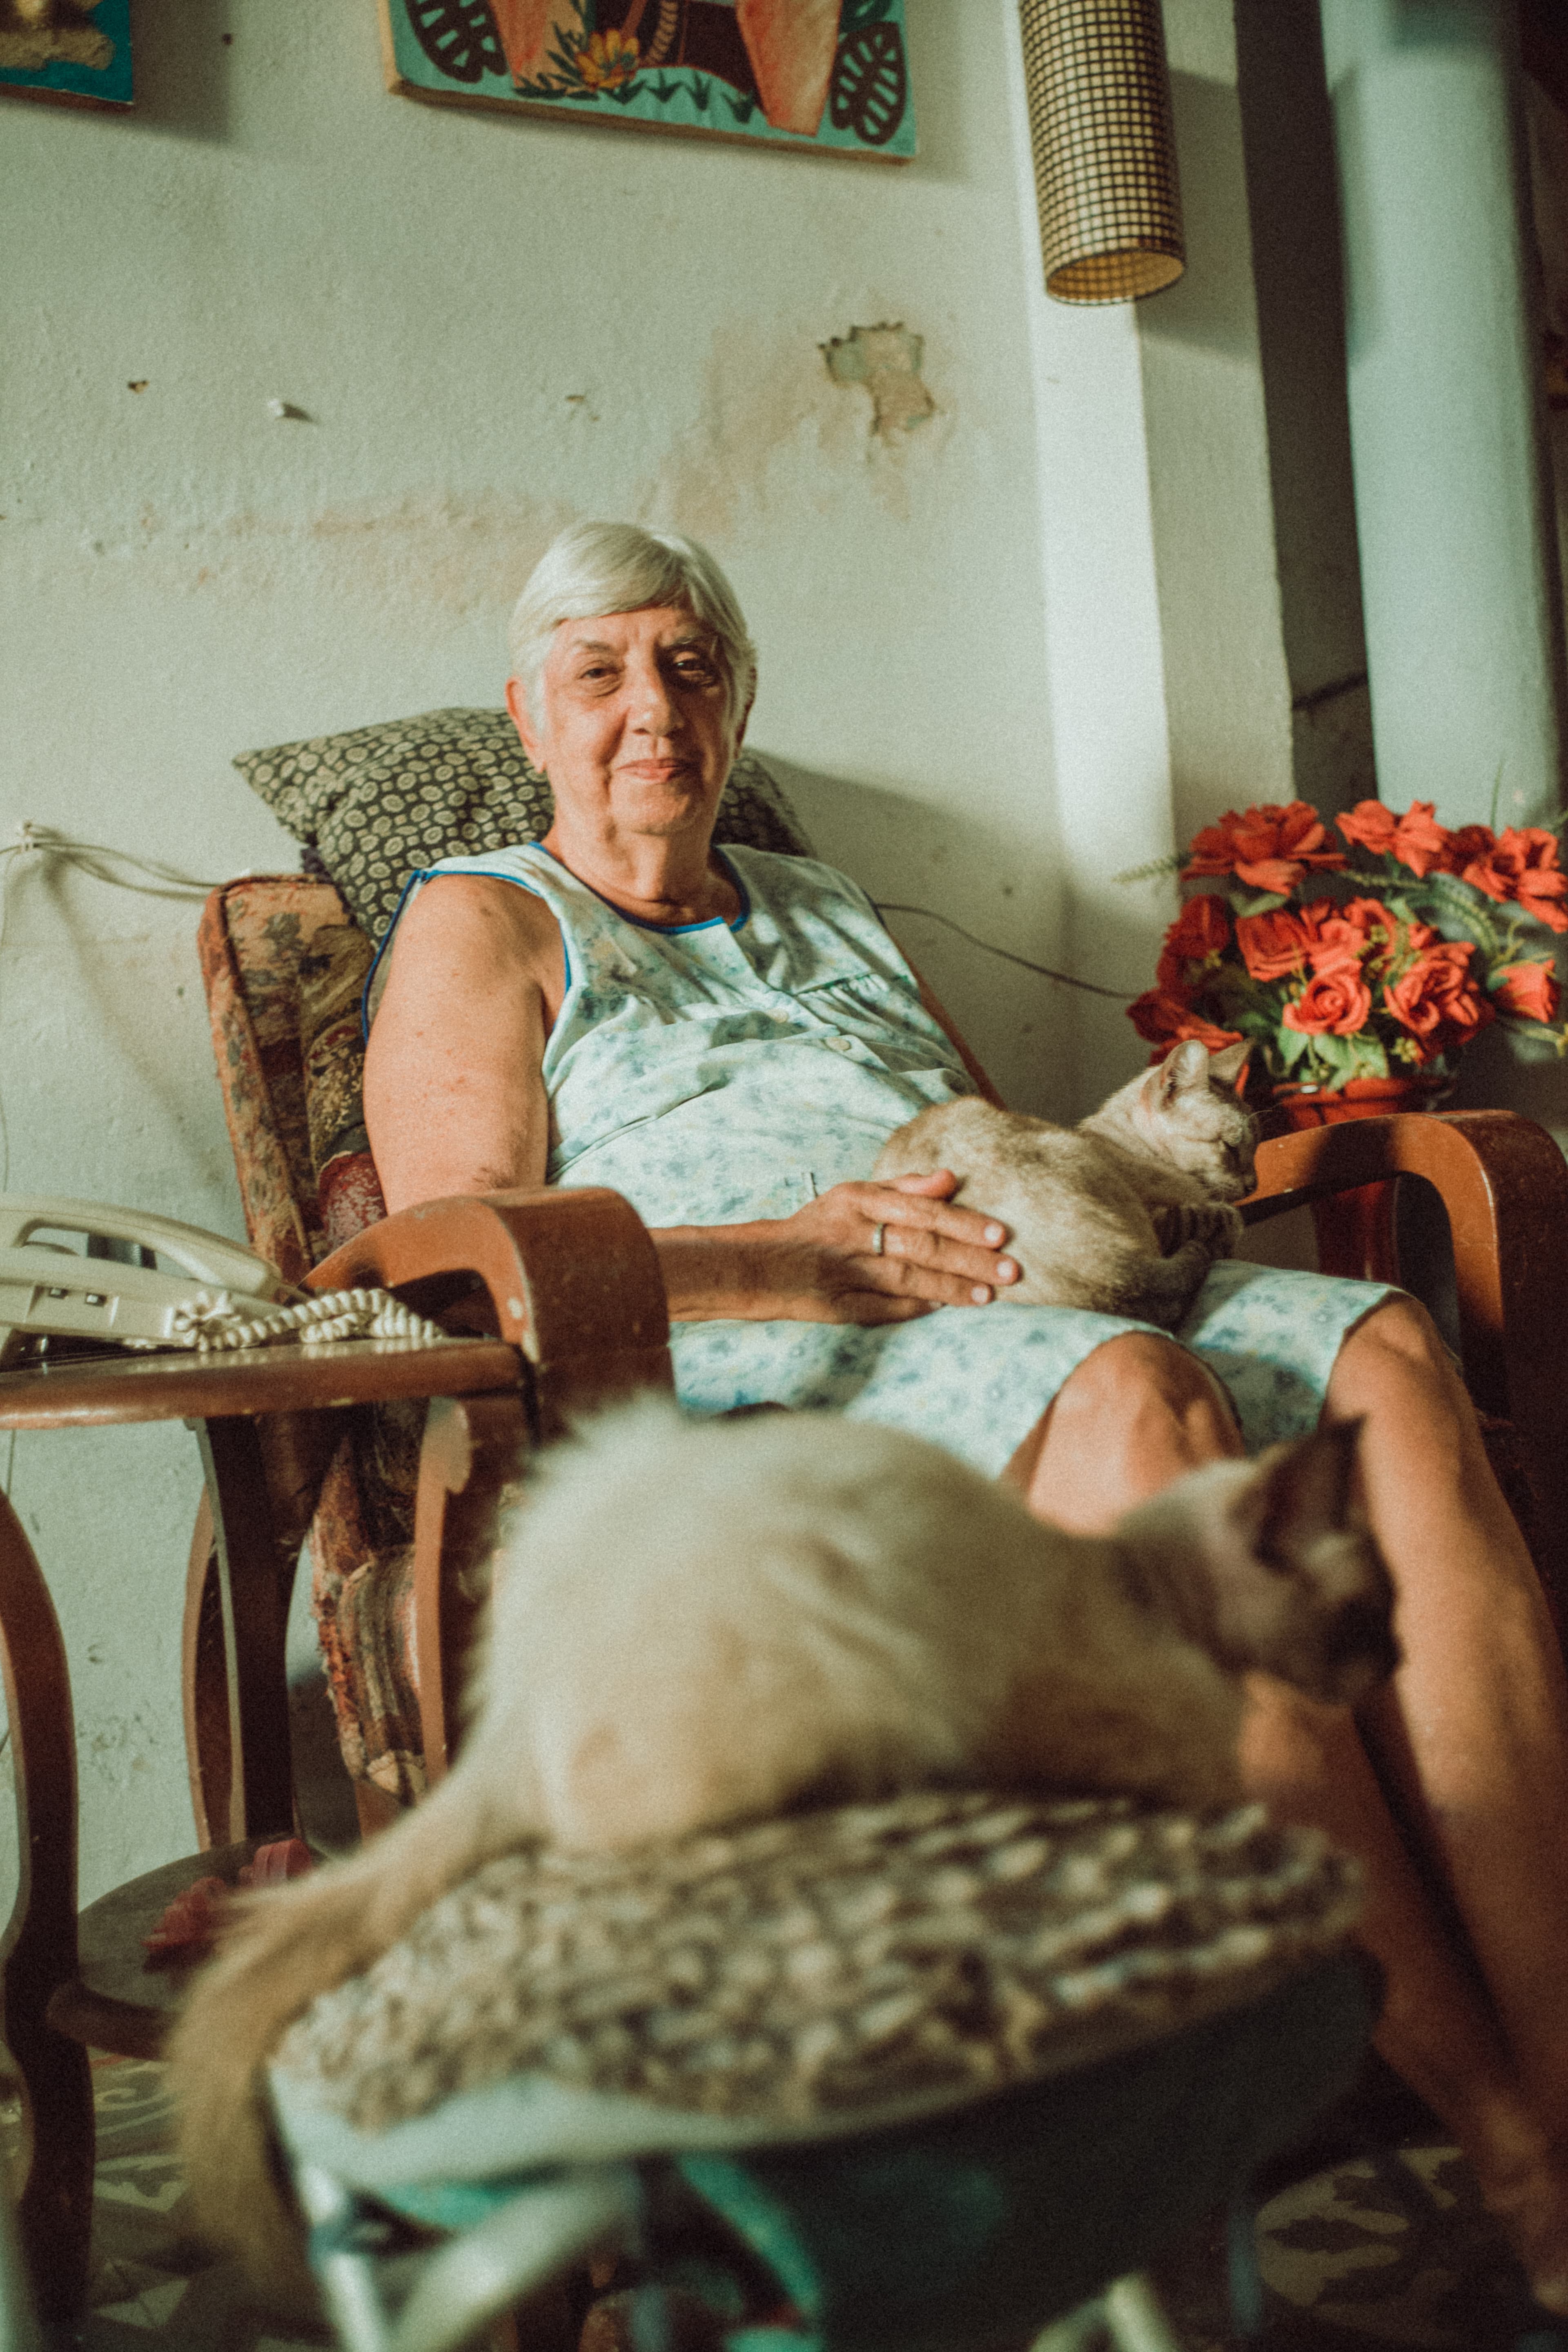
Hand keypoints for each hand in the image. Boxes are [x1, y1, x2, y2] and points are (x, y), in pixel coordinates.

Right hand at [673, 1170, 1020, 1324]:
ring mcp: (843, 1274)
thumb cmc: (818, 1226)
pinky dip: (913, 1308)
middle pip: (920, 1247)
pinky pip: (882, 1308)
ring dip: (950, 1288)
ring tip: (987, 1295)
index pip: (920, 1212)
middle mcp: (850, 1235)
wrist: (759, 1264)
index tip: (1000, 1234)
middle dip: (969, 1260)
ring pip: (906, 1280)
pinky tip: (942, 1308)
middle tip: (1010, 1270)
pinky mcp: (836, 1307)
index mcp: (857, 1201)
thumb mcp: (854, 1195)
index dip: (963, 1224)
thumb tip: (951, 1179)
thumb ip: (905, 1187)